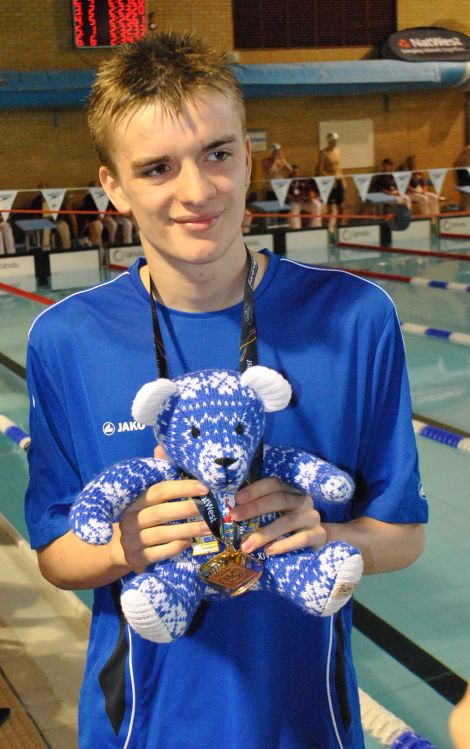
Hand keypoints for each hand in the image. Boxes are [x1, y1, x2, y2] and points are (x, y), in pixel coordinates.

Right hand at [110, 446, 209, 572]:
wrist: (121, 548)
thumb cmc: (143, 515)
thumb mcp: (147, 496)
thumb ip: (158, 474)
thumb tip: (162, 447)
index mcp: (135, 499)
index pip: (159, 491)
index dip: (182, 487)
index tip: (205, 488)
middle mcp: (130, 518)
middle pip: (161, 513)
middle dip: (189, 509)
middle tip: (213, 509)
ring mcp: (131, 540)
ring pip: (162, 534)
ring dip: (189, 529)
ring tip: (210, 527)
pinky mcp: (136, 559)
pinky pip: (159, 553)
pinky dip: (176, 547)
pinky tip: (190, 542)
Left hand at [230, 477, 325, 555]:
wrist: (318, 537)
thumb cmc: (289, 522)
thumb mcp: (277, 512)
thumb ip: (260, 509)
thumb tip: (231, 514)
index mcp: (290, 491)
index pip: (273, 484)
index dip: (255, 489)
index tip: (237, 499)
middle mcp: (302, 501)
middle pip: (279, 500)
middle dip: (255, 508)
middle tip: (235, 517)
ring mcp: (311, 517)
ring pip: (287, 522)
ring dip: (265, 533)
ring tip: (246, 545)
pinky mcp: (318, 535)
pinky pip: (301, 539)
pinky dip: (284, 544)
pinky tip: (269, 550)